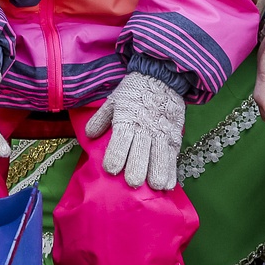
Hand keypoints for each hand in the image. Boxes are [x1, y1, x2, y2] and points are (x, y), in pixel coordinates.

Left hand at [87, 72, 185, 190]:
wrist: (163, 77)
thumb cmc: (135, 90)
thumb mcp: (115, 100)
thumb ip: (101, 119)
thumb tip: (89, 135)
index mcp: (127, 120)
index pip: (120, 142)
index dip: (115, 157)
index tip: (112, 170)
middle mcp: (145, 130)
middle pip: (141, 153)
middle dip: (137, 170)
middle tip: (133, 183)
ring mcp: (162, 134)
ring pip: (160, 158)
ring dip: (157, 173)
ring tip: (155, 187)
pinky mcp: (175, 137)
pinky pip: (173, 157)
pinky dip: (171, 172)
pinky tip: (168, 185)